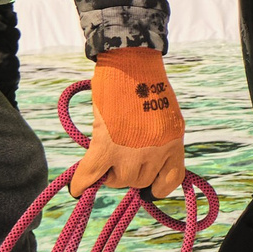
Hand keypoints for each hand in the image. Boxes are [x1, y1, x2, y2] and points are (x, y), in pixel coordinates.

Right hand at [71, 47, 185, 197]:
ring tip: (105, 156)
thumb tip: (144, 161)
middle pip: (139, 181)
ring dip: (109, 173)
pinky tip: (77, 189)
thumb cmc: (146, 82)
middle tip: (119, 156)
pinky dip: (82, 184)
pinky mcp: (106, 146)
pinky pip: (92, 174)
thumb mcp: (165, 115)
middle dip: (129, 173)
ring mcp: (132, 151)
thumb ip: (160, 139)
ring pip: (117, 180)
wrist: (130, 62)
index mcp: (174, 142)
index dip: (157, 186)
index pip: (171, 181)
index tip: (148, 185)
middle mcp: (157, 151)